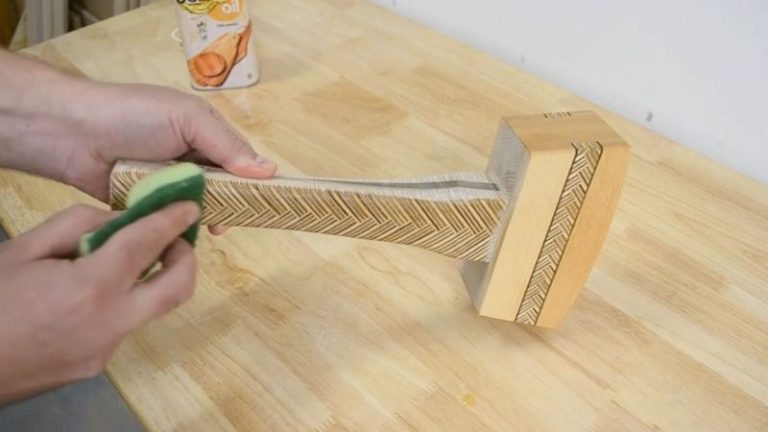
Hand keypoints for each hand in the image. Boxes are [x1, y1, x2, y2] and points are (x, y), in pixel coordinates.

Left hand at [0, 50, 275, 234]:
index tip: (266, 200)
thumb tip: (269, 170)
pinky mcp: (147, 205)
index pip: (239, 159)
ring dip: (207, 217)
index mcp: (203, 133)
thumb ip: (227, 145)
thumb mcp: (188, 119)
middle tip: (232, 218)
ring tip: (212, 228)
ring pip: (198, 206)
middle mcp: (188, 159)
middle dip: (231, 203)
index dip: (253, 179)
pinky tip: (187, 235)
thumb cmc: (133, 116)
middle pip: (222, 187)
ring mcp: (167, 183)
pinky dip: (179, 226)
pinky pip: (171, 219)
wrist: (71, 135)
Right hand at [0, 202, 198, 403]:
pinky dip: (120, 302)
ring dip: (152, 281)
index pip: (146, 247)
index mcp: (89, 289)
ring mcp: (106, 351)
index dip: (171, 222)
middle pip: (177, 290)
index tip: (189, 207)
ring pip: (151, 309)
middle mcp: (109, 324)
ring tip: (129, 260)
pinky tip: (91, 292)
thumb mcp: (24, 248)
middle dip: (187, 258)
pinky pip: (122, 326)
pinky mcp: (96, 366)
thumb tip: (120, 220)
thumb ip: (79, 224)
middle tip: (174, 238)